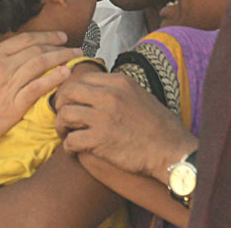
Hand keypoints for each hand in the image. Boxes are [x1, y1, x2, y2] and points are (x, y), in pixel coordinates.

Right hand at [0, 31, 80, 195]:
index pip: (24, 40)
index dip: (44, 36)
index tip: (57, 37)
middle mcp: (1, 66)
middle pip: (37, 49)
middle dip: (58, 45)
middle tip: (71, 44)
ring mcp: (8, 85)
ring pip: (41, 65)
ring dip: (62, 58)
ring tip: (75, 57)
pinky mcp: (13, 105)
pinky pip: (39, 88)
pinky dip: (54, 78)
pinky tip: (66, 74)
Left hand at [55, 72, 197, 183]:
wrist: (170, 150)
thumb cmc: (158, 126)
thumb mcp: (139, 95)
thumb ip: (118, 90)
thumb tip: (97, 90)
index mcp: (119, 82)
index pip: (83, 78)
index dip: (72, 91)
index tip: (72, 102)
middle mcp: (109, 95)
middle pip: (68, 92)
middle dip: (60, 105)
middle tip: (64, 117)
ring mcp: (104, 117)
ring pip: (65, 114)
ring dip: (61, 126)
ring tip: (66, 134)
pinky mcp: (100, 140)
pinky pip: (71, 140)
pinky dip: (68, 147)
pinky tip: (73, 151)